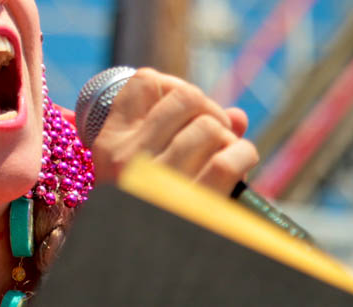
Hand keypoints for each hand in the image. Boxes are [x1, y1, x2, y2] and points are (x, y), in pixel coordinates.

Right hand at [89, 67, 258, 195]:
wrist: (134, 271)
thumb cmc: (142, 210)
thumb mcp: (140, 171)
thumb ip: (180, 134)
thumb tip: (238, 113)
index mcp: (107, 145)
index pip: (143, 81)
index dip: (173, 84)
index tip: (183, 107)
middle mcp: (128, 158)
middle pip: (185, 97)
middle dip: (209, 109)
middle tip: (213, 132)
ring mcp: (159, 181)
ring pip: (211, 126)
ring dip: (229, 137)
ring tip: (226, 154)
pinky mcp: (193, 203)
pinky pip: (230, 158)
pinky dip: (245, 154)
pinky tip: (242, 165)